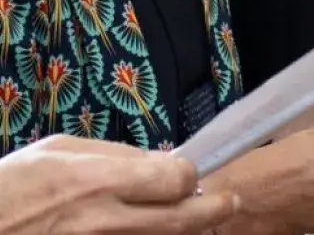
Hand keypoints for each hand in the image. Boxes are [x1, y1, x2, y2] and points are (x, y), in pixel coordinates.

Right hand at [0, 135, 237, 233]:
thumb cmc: (11, 186)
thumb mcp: (58, 150)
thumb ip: (114, 155)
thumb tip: (158, 160)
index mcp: (99, 182)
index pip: (176, 179)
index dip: (189, 175)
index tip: (189, 174)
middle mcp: (105, 223)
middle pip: (181, 222)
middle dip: (213, 211)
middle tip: (228, 203)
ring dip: (182, 233)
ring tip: (196, 222)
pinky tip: (158, 234)